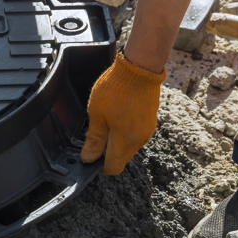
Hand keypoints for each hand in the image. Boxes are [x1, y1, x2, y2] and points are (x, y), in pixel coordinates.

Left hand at [80, 51, 165, 174]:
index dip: (98, 167)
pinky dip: (122, 132)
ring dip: (113, 141)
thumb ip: (94, 139)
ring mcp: (147, 131)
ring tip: (101, 123)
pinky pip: (133, 135)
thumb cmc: (117, 89)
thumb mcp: (97, 114)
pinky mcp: (149, 122)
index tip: (88, 158)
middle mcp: (139, 141)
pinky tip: (113, 117)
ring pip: (127, 146)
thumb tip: (88, 158)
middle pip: (120, 158)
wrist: (140, 69)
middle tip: (90, 136)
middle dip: (104, 153)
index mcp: (126, 142)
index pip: (113, 167)